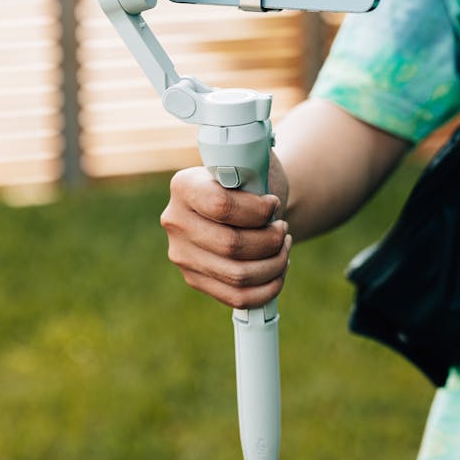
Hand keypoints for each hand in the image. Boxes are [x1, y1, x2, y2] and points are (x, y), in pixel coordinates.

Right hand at [160, 163, 291, 309]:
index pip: (221, 206)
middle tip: (283, 228)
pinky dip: (268, 287)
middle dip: (270, 240)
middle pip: (231, 245)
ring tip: (283, 246)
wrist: (245, 200)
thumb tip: (257, 185)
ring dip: (274, 264)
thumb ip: (252, 165)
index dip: (258, 210)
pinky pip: (237, 297)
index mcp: (184, 185)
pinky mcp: (195, 279)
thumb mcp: (253, 162)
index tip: (273, 204)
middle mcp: (175, 221)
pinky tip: (279, 268)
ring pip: (237, 275)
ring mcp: (182, 255)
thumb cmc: (252, 180)